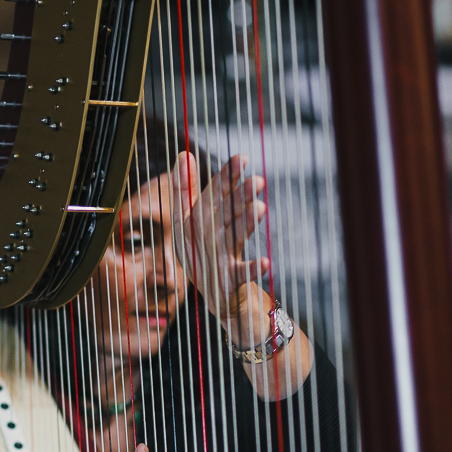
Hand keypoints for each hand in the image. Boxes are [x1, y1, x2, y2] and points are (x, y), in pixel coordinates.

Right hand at [169, 151, 270, 332]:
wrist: (219, 297)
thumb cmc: (206, 252)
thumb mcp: (192, 222)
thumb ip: (186, 190)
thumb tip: (184, 154)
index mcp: (196, 222)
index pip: (211, 196)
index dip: (226, 178)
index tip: (241, 158)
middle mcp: (205, 240)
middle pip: (222, 215)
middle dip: (237, 197)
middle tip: (258, 180)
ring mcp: (217, 261)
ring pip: (232, 239)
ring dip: (244, 225)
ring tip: (259, 207)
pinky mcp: (228, 282)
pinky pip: (241, 275)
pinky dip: (252, 269)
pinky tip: (266, 262)